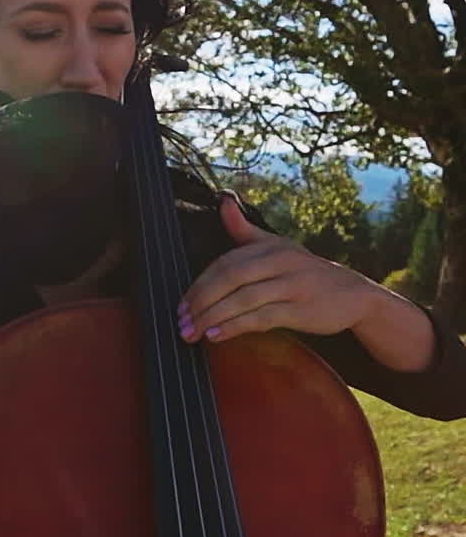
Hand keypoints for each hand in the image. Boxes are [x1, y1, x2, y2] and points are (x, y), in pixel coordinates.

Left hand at [177, 193, 378, 344]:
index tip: (181, 304)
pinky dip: (236, 326)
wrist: (355, 295)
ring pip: (243, 299)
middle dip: (201, 301)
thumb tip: (222, 200)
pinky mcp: (300, 309)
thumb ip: (245, 230)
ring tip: (192, 333)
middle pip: (230, 278)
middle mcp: (279, 261)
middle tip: (181, 322)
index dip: (199, 284)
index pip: (225, 263)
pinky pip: (262, 317)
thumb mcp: (279, 246)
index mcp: (270, 247)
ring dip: (212, 317)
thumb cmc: (308, 272)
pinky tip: (217, 335)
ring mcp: (291, 285)